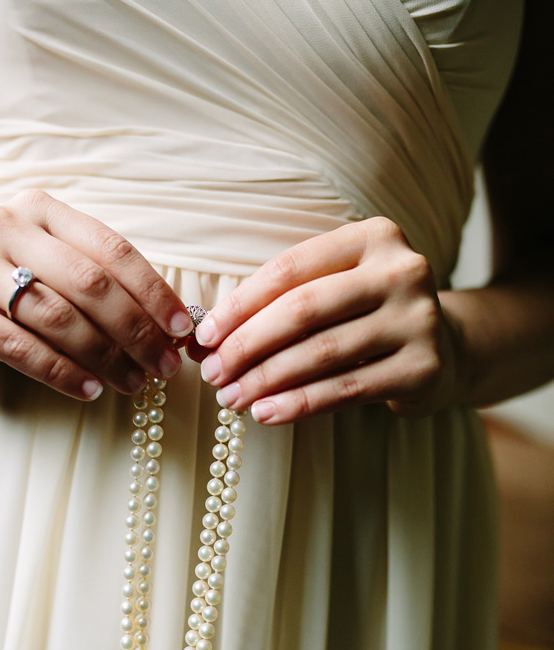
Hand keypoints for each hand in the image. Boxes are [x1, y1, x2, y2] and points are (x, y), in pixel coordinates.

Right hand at [0, 189, 192, 399]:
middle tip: (163, 366)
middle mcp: (2, 225)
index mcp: (40, 209)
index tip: (181, 329)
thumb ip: (104, 286)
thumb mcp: (53, 272)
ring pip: (56, 316)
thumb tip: (174, 328)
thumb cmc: (9, 290)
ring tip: (134, 383)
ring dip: (105, 356)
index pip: (111, 248)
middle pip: (88, 283)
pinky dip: (61, 372)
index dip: (152, 291)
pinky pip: (17, 346)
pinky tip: (90, 391)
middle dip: (135, 330)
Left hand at [189, 216, 461, 423]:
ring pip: (321, 353)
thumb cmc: (366, 315)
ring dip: (266, 380)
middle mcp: (403, 270)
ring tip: (232, 398)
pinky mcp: (424, 368)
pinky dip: (299, 404)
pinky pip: (346, 389)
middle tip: (214, 373)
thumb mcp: (331, 292)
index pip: (290, 269)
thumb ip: (277, 306)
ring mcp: (419, 319)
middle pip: (304, 309)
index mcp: (374, 236)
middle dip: (248, 345)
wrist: (446, 348)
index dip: (240, 305)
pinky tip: (266, 413)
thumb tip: (204, 342)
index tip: (204, 336)